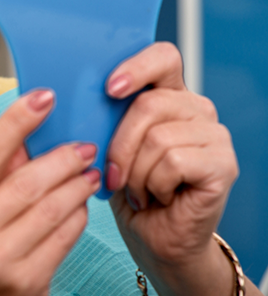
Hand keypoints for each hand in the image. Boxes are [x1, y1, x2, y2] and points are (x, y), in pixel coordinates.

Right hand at [0, 89, 100, 295]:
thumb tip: (24, 139)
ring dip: (76, 185)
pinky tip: (80, 205)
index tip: (43, 97)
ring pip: (51, 209)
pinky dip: (77, 216)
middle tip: (82, 145)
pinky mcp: (27, 284)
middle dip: (61, 157)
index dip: (17, 121)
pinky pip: (63, 239)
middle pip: (26, 181)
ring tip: (87, 172)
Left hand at [105, 42, 240, 295]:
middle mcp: (196, 108)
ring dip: (136, 172)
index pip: (163, 57)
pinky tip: (158, 196)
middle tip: (114, 174)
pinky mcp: (223, 164)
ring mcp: (215, 135)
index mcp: (168, 94)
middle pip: (149, 103)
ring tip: (139, 189)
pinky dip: (154, 185)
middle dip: (119, 144)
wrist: (154, 239)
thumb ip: (104, 116)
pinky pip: (173, 161)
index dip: (136, 67)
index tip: (110, 88)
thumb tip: (73, 98)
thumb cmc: (128, 190)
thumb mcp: (107, 145)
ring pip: (157, 137)